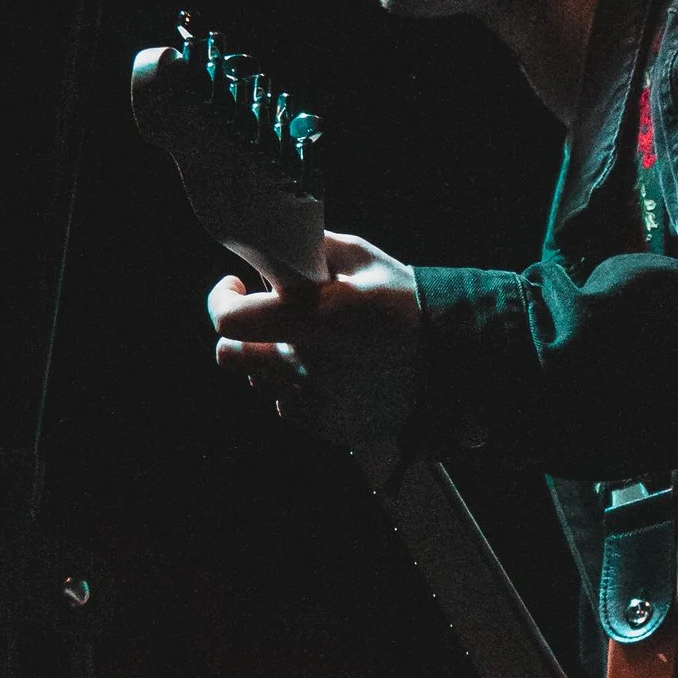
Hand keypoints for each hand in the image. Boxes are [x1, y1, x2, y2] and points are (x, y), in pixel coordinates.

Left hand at [209, 231, 420, 466]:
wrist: (457, 355)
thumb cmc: (406, 299)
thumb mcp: (359, 257)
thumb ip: (307, 250)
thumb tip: (270, 251)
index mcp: (312, 317)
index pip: (229, 321)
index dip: (220, 301)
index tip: (234, 287)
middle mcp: (308, 364)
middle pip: (232, 358)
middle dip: (240, 334)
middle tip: (264, 318)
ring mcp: (318, 401)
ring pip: (260, 383)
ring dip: (270, 362)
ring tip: (305, 344)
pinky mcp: (331, 426)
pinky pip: (290, 408)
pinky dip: (297, 389)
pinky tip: (326, 371)